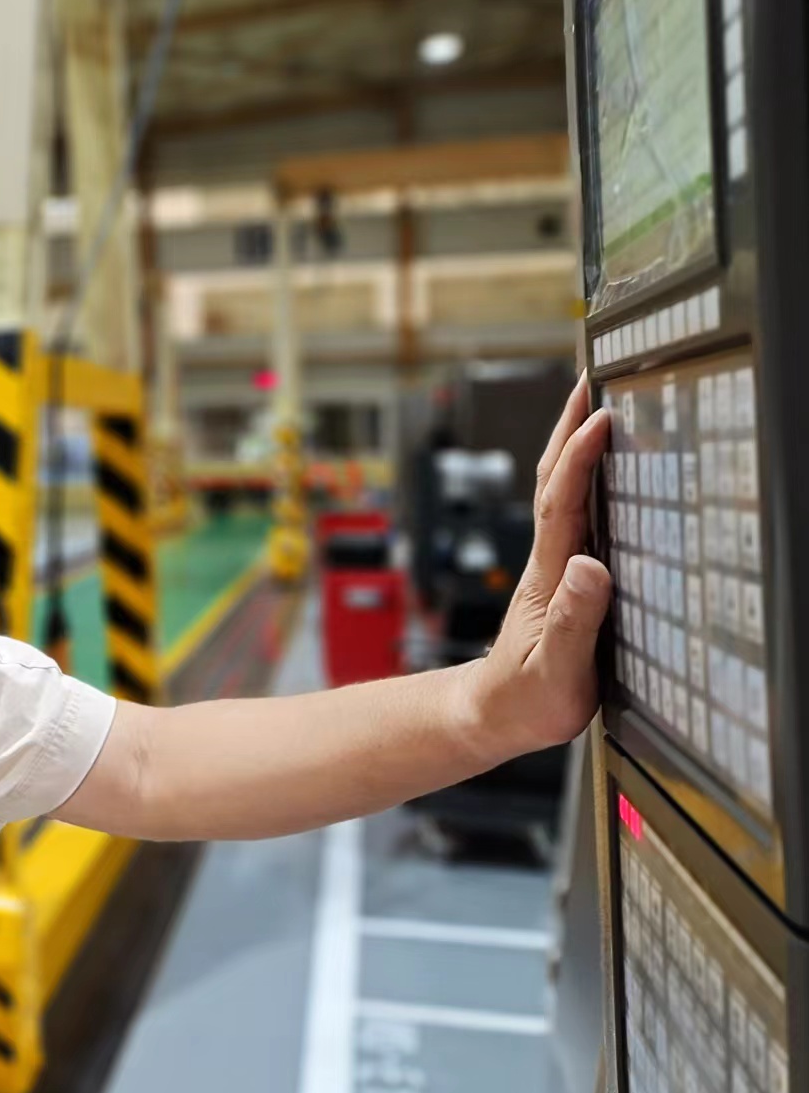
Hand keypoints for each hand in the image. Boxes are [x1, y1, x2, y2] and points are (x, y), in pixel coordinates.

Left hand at [469, 374, 611, 758]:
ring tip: (596, 402)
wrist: (493, 714)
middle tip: (590, 378)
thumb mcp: (555, 671)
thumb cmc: (524, 699)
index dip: (578, 459)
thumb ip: (574, 623)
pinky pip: (574, 514)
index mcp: (550, 577)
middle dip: (569, 427)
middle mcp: (550, 561)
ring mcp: (554, 567)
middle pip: (554, 481)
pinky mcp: (562, 578)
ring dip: (574, 445)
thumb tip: (591, 568)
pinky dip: (583, 479)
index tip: (599, 418)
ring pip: (561, 492)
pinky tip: (600, 469)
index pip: (562, 503)